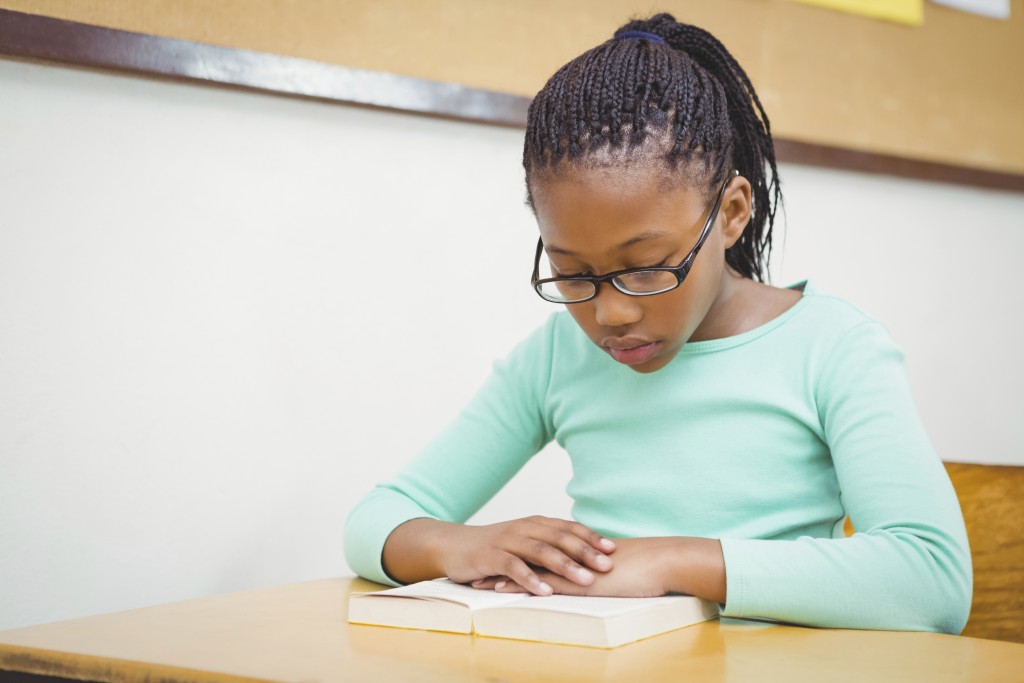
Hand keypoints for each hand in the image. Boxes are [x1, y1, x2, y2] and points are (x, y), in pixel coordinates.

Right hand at [382, 516, 615, 595]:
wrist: (454, 545)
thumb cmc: (494, 547)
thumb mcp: (524, 542)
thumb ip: (547, 545)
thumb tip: (582, 556)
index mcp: (535, 523)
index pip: (568, 527)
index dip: (591, 537)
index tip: (613, 549)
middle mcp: (524, 528)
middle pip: (559, 537)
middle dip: (585, 551)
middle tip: (607, 565)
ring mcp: (507, 541)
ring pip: (541, 551)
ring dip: (565, 565)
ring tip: (585, 579)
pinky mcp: (491, 556)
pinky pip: (514, 567)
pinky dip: (531, 578)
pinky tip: (545, 591)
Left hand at [471, 536, 725, 601]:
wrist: (662, 561)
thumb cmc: (647, 568)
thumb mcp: (619, 570)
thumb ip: (603, 571)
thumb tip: (601, 576)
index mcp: (577, 553)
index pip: (541, 551)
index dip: (519, 554)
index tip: (499, 557)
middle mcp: (570, 557)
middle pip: (527, 556)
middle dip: (503, 562)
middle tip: (479, 566)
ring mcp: (572, 568)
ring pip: (529, 569)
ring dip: (504, 575)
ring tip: (479, 581)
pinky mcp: (576, 581)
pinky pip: (542, 583)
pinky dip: (520, 586)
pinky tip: (503, 590)